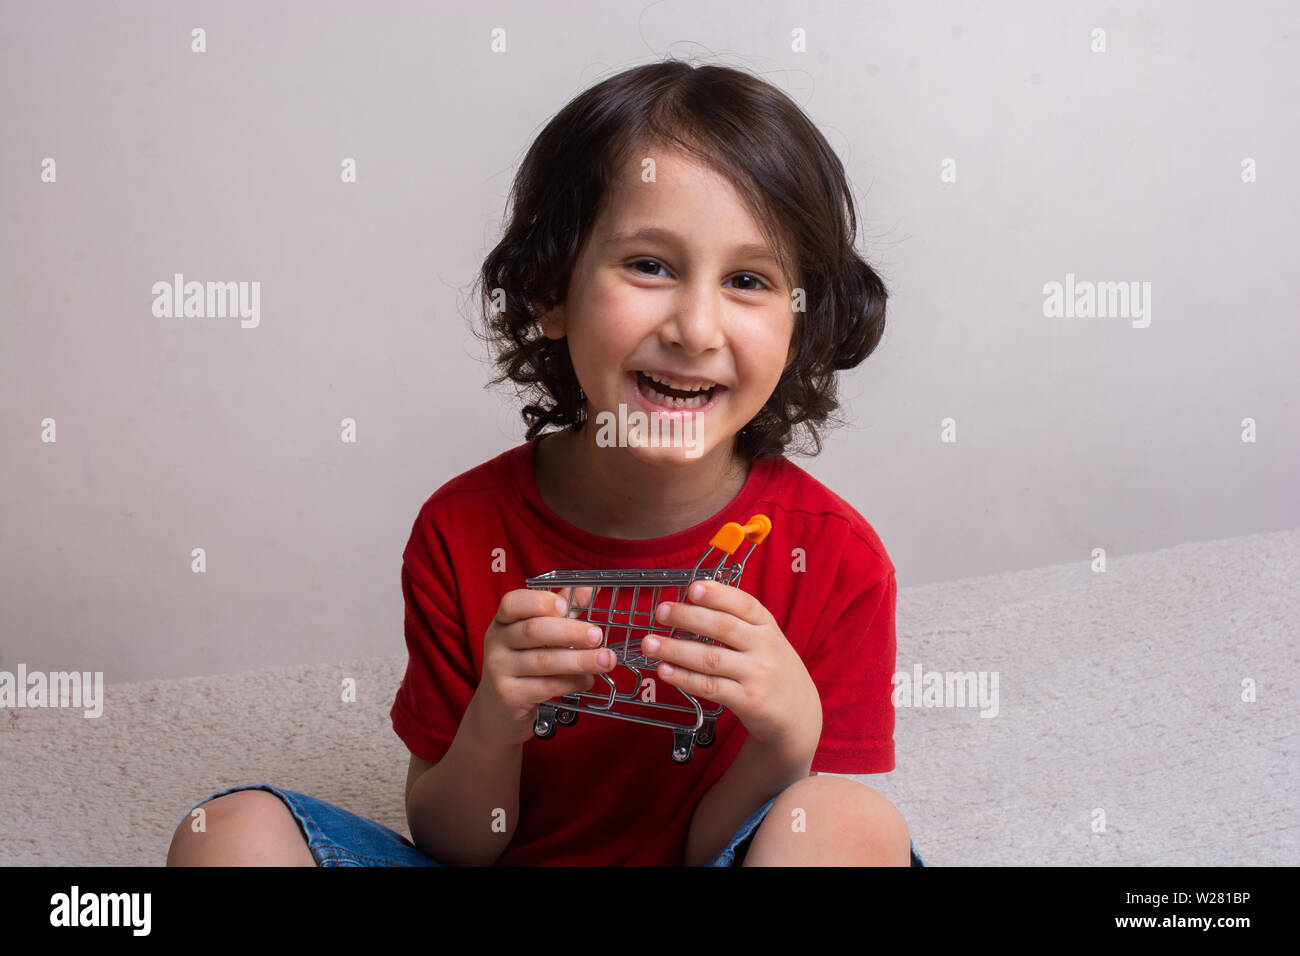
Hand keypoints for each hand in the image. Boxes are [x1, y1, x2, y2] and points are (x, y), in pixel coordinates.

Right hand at [474, 585, 617, 745]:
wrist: (499, 709)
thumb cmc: (524, 664)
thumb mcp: (539, 633)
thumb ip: (562, 610)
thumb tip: (592, 588)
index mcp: (503, 621)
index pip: (513, 602)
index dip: (539, 601)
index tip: (565, 606)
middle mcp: (496, 642)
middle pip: (533, 631)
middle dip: (570, 632)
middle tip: (598, 636)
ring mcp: (499, 670)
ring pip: (543, 661)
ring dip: (579, 660)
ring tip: (605, 660)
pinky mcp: (509, 696)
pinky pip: (545, 686)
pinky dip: (571, 683)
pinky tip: (587, 680)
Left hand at [644, 579, 821, 761]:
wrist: (799, 714)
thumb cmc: (772, 668)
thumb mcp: (766, 638)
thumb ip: (738, 621)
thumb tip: (692, 600)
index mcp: (767, 626)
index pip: (743, 604)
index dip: (718, 594)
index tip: (692, 588)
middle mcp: (765, 647)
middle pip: (723, 628)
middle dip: (688, 617)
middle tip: (661, 611)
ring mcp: (757, 675)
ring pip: (711, 659)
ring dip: (675, 650)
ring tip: (649, 644)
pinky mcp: (748, 701)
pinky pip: (710, 687)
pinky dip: (684, 678)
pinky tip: (665, 671)